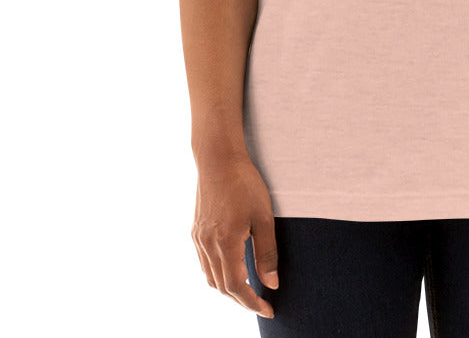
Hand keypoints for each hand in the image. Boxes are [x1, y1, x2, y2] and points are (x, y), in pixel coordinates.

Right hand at [191, 152, 280, 318]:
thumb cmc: (245, 183)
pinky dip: (218, 273)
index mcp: (225, 243)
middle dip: (241, 299)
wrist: (218, 158)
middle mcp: (207, 245)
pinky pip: (205, 262)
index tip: (268, 310)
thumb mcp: (264, 217)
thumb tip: (271, 284)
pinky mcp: (196, 230)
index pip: (236, 286)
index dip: (252, 303)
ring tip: (249, 291)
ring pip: (211, 277)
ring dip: (229, 289)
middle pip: (222, 286)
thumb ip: (266, 253)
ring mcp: (199, 238)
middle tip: (261, 304)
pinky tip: (232, 269)